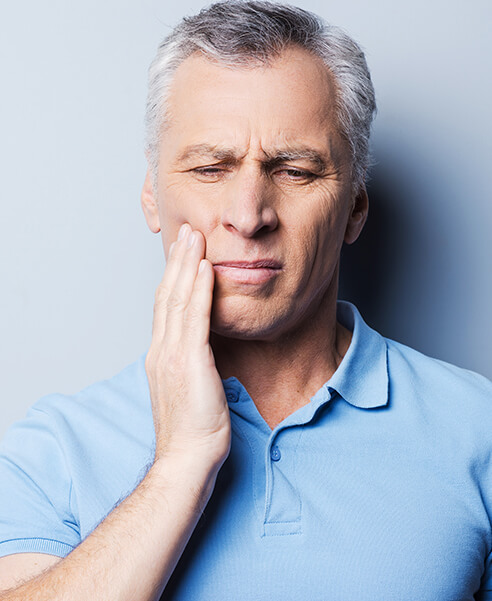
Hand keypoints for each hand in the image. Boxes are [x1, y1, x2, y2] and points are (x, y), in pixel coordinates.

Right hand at [145, 224, 230, 473]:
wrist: (186, 460)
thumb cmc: (191, 432)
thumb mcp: (187, 391)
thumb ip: (190, 365)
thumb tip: (200, 352)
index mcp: (161, 356)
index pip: (165, 308)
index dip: (172, 278)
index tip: (182, 255)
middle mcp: (162, 351)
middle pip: (167, 295)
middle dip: (177, 261)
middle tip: (185, 232)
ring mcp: (172, 355)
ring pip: (177, 299)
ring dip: (186, 265)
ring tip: (194, 237)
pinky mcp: (189, 362)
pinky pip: (194, 318)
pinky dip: (198, 290)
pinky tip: (204, 268)